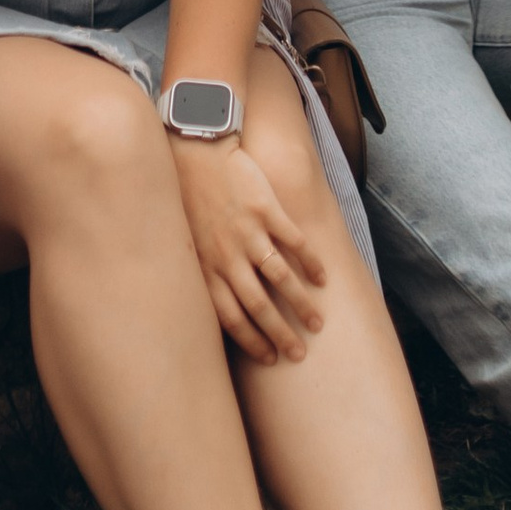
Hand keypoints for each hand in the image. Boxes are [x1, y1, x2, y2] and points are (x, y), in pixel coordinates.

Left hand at [169, 128, 326, 364]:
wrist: (195, 151)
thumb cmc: (189, 200)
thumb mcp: (188, 243)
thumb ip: (203, 274)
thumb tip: (215, 310)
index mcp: (206, 267)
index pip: (231, 317)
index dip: (252, 341)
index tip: (270, 358)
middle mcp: (228, 255)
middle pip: (258, 305)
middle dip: (281, 334)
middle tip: (300, 353)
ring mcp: (248, 231)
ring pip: (280, 278)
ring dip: (301, 304)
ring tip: (318, 322)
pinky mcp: (266, 208)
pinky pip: (294, 242)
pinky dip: (311, 263)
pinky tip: (322, 278)